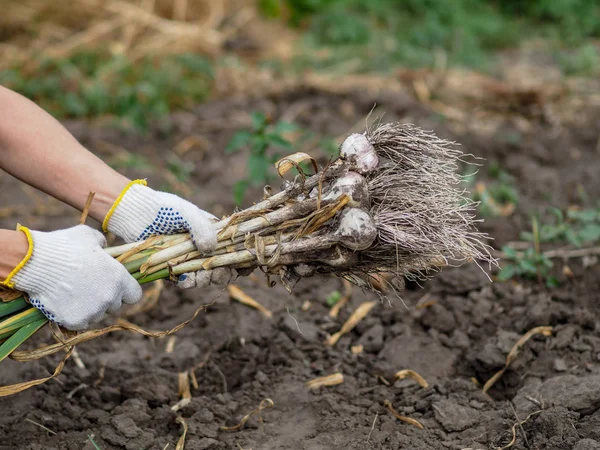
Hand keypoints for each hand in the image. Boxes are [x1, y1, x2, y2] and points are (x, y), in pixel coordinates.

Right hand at [2, 225, 141, 329]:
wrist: (35, 263)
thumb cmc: (64, 246)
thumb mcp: (89, 236)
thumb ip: (102, 243)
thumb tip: (105, 247)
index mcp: (119, 278)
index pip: (134, 295)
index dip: (125, 291)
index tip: (115, 288)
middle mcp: (110, 297)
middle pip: (114, 305)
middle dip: (105, 298)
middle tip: (88, 287)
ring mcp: (93, 311)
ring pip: (97, 315)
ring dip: (90, 308)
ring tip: (73, 292)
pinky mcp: (76, 321)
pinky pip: (80, 322)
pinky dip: (74, 315)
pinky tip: (64, 302)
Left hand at [105, 181, 230, 288]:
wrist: (136, 214)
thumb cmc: (165, 209)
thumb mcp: (187, 213)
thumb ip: (202, 229)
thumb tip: (210, 250)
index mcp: (213, 232)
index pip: (233, 249)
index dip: (238, 259)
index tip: (237, 267)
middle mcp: (203, 246)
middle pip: (222, 266)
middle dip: (221, 273)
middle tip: (213, 272)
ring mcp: (189, 258)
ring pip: (206, 276)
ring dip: (205, 280)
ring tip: (198, 277)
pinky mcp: (174, 267)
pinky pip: (186, 280)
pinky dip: (188, 282)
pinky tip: (184, 280)